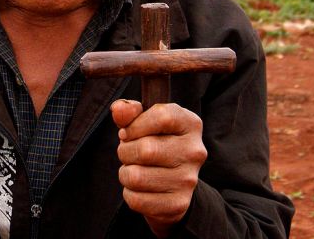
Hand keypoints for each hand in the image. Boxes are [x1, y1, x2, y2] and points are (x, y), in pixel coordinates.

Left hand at [111, 100, 206, 237]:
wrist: (173, 182)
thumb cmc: (154, 142)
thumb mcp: (143, 121)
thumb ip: (129, 112)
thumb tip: (118, 109)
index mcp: (190, 124)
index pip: (162, 116)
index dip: (135, 125)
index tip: (127, 132)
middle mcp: (194, 151)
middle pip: (146, 150)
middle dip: (125, 151)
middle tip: (129, 153)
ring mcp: (188, 180)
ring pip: (136, 177)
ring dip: (125, 173)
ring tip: (134, 169)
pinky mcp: (178, 204)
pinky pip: (136, 199)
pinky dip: (129, 193)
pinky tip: (140, 188)